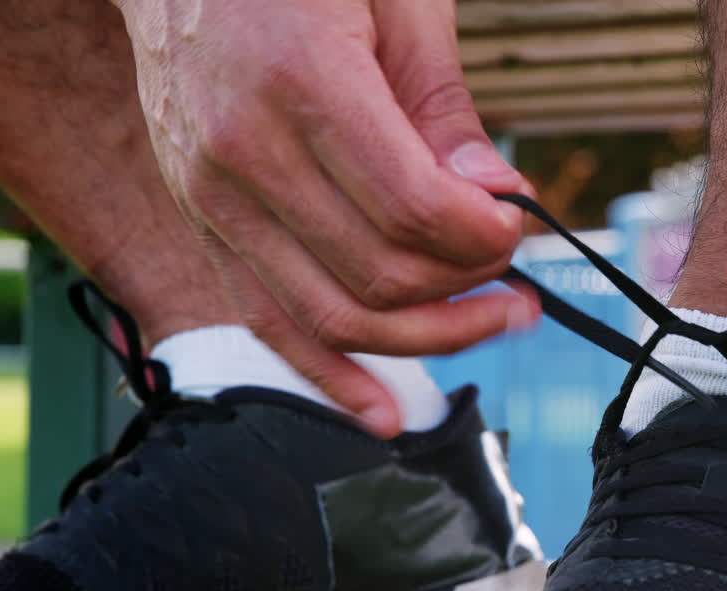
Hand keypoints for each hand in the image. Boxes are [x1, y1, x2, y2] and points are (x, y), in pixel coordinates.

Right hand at [112, 0, 537, 434]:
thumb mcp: (399, 1)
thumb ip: (445, 108)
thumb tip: (495, 200)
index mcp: (301, 84)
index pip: (416, 212)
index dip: (488, 236)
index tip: (521, 222)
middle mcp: (243, 153)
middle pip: (381, 274)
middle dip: (472, 288)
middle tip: (518, 276)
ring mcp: (213, 197)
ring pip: (332, 317)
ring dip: (427, 338)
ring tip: (491, 320)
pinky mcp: (205, 222)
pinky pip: (268, 324)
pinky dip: (328, 378)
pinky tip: (382, 414)